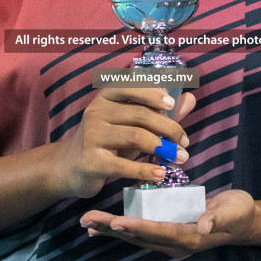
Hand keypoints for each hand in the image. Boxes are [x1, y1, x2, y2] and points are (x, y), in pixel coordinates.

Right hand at [50, 86, 197, 199]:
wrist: (70, 167)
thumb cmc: (107, 142)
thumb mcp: (130, 124)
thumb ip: (159, 112)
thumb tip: (189, 98)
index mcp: (106, 97)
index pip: (130, 86)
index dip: (152, 94)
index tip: (172, 106)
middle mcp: (96, 111)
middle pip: (139, 115)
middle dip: (168, 128)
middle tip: (184, 142)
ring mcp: (92, 136)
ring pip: (135, 137)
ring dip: (162, 148)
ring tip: (179, 158)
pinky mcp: (91, 161)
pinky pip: (123, 165)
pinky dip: (146, 170)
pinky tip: (160, 174)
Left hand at [79, 190, 256, 258]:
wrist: (244, 221)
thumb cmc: (239, 212)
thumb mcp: (234, 211)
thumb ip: (218, 217)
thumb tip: (203, 225)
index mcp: (189, 237)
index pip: (158, 231)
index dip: (137, 226)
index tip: (116, 221)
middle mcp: (174, 243)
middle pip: (139, 236)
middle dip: (112, 228)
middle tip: (87, 221)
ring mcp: (169, 240)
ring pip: (135, 236)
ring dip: (110, 229)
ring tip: (87, 224)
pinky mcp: (166, 233)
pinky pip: (139, 232)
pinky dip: (120, 228)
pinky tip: (104, 225)